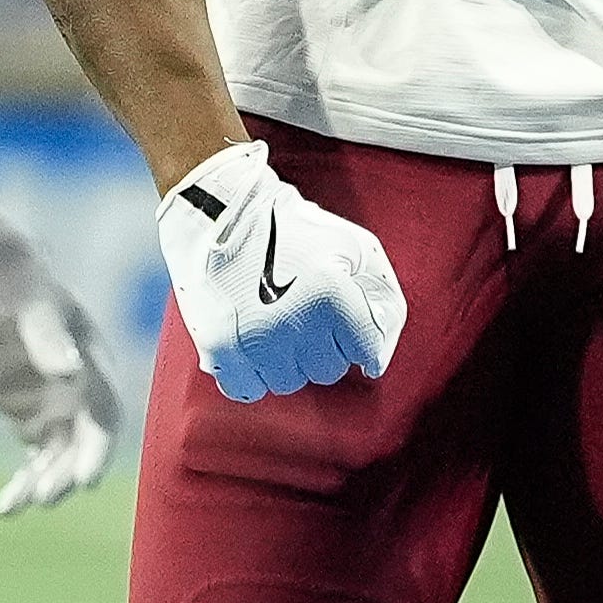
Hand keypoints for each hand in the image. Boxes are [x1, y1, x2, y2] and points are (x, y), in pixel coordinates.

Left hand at [0, 148, 127, 515]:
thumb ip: (49, 339)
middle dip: (67, 474)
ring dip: (43, 484)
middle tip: (44, 497)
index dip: (98, 449)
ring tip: (16, 505)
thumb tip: (70, 371)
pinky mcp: (31, 419)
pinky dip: (23, 483)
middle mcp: (82, 394)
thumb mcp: (32, 307)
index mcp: (93, 366)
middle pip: (82, 445)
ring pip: (58, 459)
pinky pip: (35, 461)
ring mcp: (58, 409)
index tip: (85, 480)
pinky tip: (7, 507)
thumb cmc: (18, 286)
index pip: (103, 416)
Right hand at [156, 139, 407, 401]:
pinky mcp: (219, 350)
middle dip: (322, 346)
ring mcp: (254, 340)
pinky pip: (249, 390)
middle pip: (328, 371)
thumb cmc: (296, 232)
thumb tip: (375, 362)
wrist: (220, 212)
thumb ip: (383, 300)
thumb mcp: (355, 246)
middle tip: (303, 310)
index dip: (356, 333)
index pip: (367, 353)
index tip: (340, 315)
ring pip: (289, 383)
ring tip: (274, 319)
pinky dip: (253, 373)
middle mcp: (293, 323)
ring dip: (288, 359)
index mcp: (332, 295)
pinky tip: (251, 340)